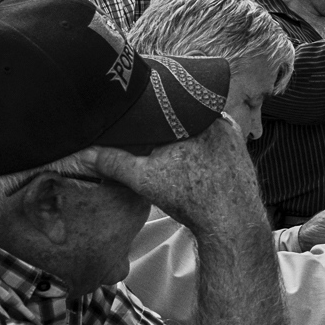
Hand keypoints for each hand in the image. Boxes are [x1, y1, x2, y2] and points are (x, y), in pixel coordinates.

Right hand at [91, 117, 262, 236]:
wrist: (230, 222)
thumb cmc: (192, 198)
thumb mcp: (144, 179)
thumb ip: (114, 162)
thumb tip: (86, 153)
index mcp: (192, 116)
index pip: (164, 102)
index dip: (147, 109)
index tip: (133, 114)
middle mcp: (216, 118)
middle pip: (182, 113)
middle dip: (165, 122)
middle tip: (151, 137)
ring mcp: (231, 132)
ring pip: (199, 125)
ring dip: (184, 133)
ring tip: (169, 149)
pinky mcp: (239, 147)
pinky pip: (214, 137)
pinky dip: (201, 144)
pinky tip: (190, 158)